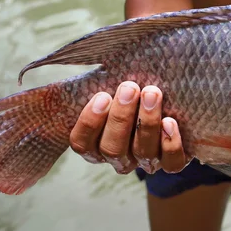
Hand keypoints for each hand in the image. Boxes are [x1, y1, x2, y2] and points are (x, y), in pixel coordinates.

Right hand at [68, 81, 189, 173]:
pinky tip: (170, 122)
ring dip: (146, 123)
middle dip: (121, 118)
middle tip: (130, 88)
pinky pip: (171, 163)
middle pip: (112, 149)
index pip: (81, 143)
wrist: (164, 94)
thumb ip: (92, 82)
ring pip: (142, 153)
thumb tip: (59, 66)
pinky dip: (171, 145)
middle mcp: (118, 157)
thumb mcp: (108, 83)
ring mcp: (144, 162)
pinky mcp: (170, 163)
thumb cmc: (129, 89)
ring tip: (152, 93)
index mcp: (94, 142)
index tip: (102, 96)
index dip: (89, 123)